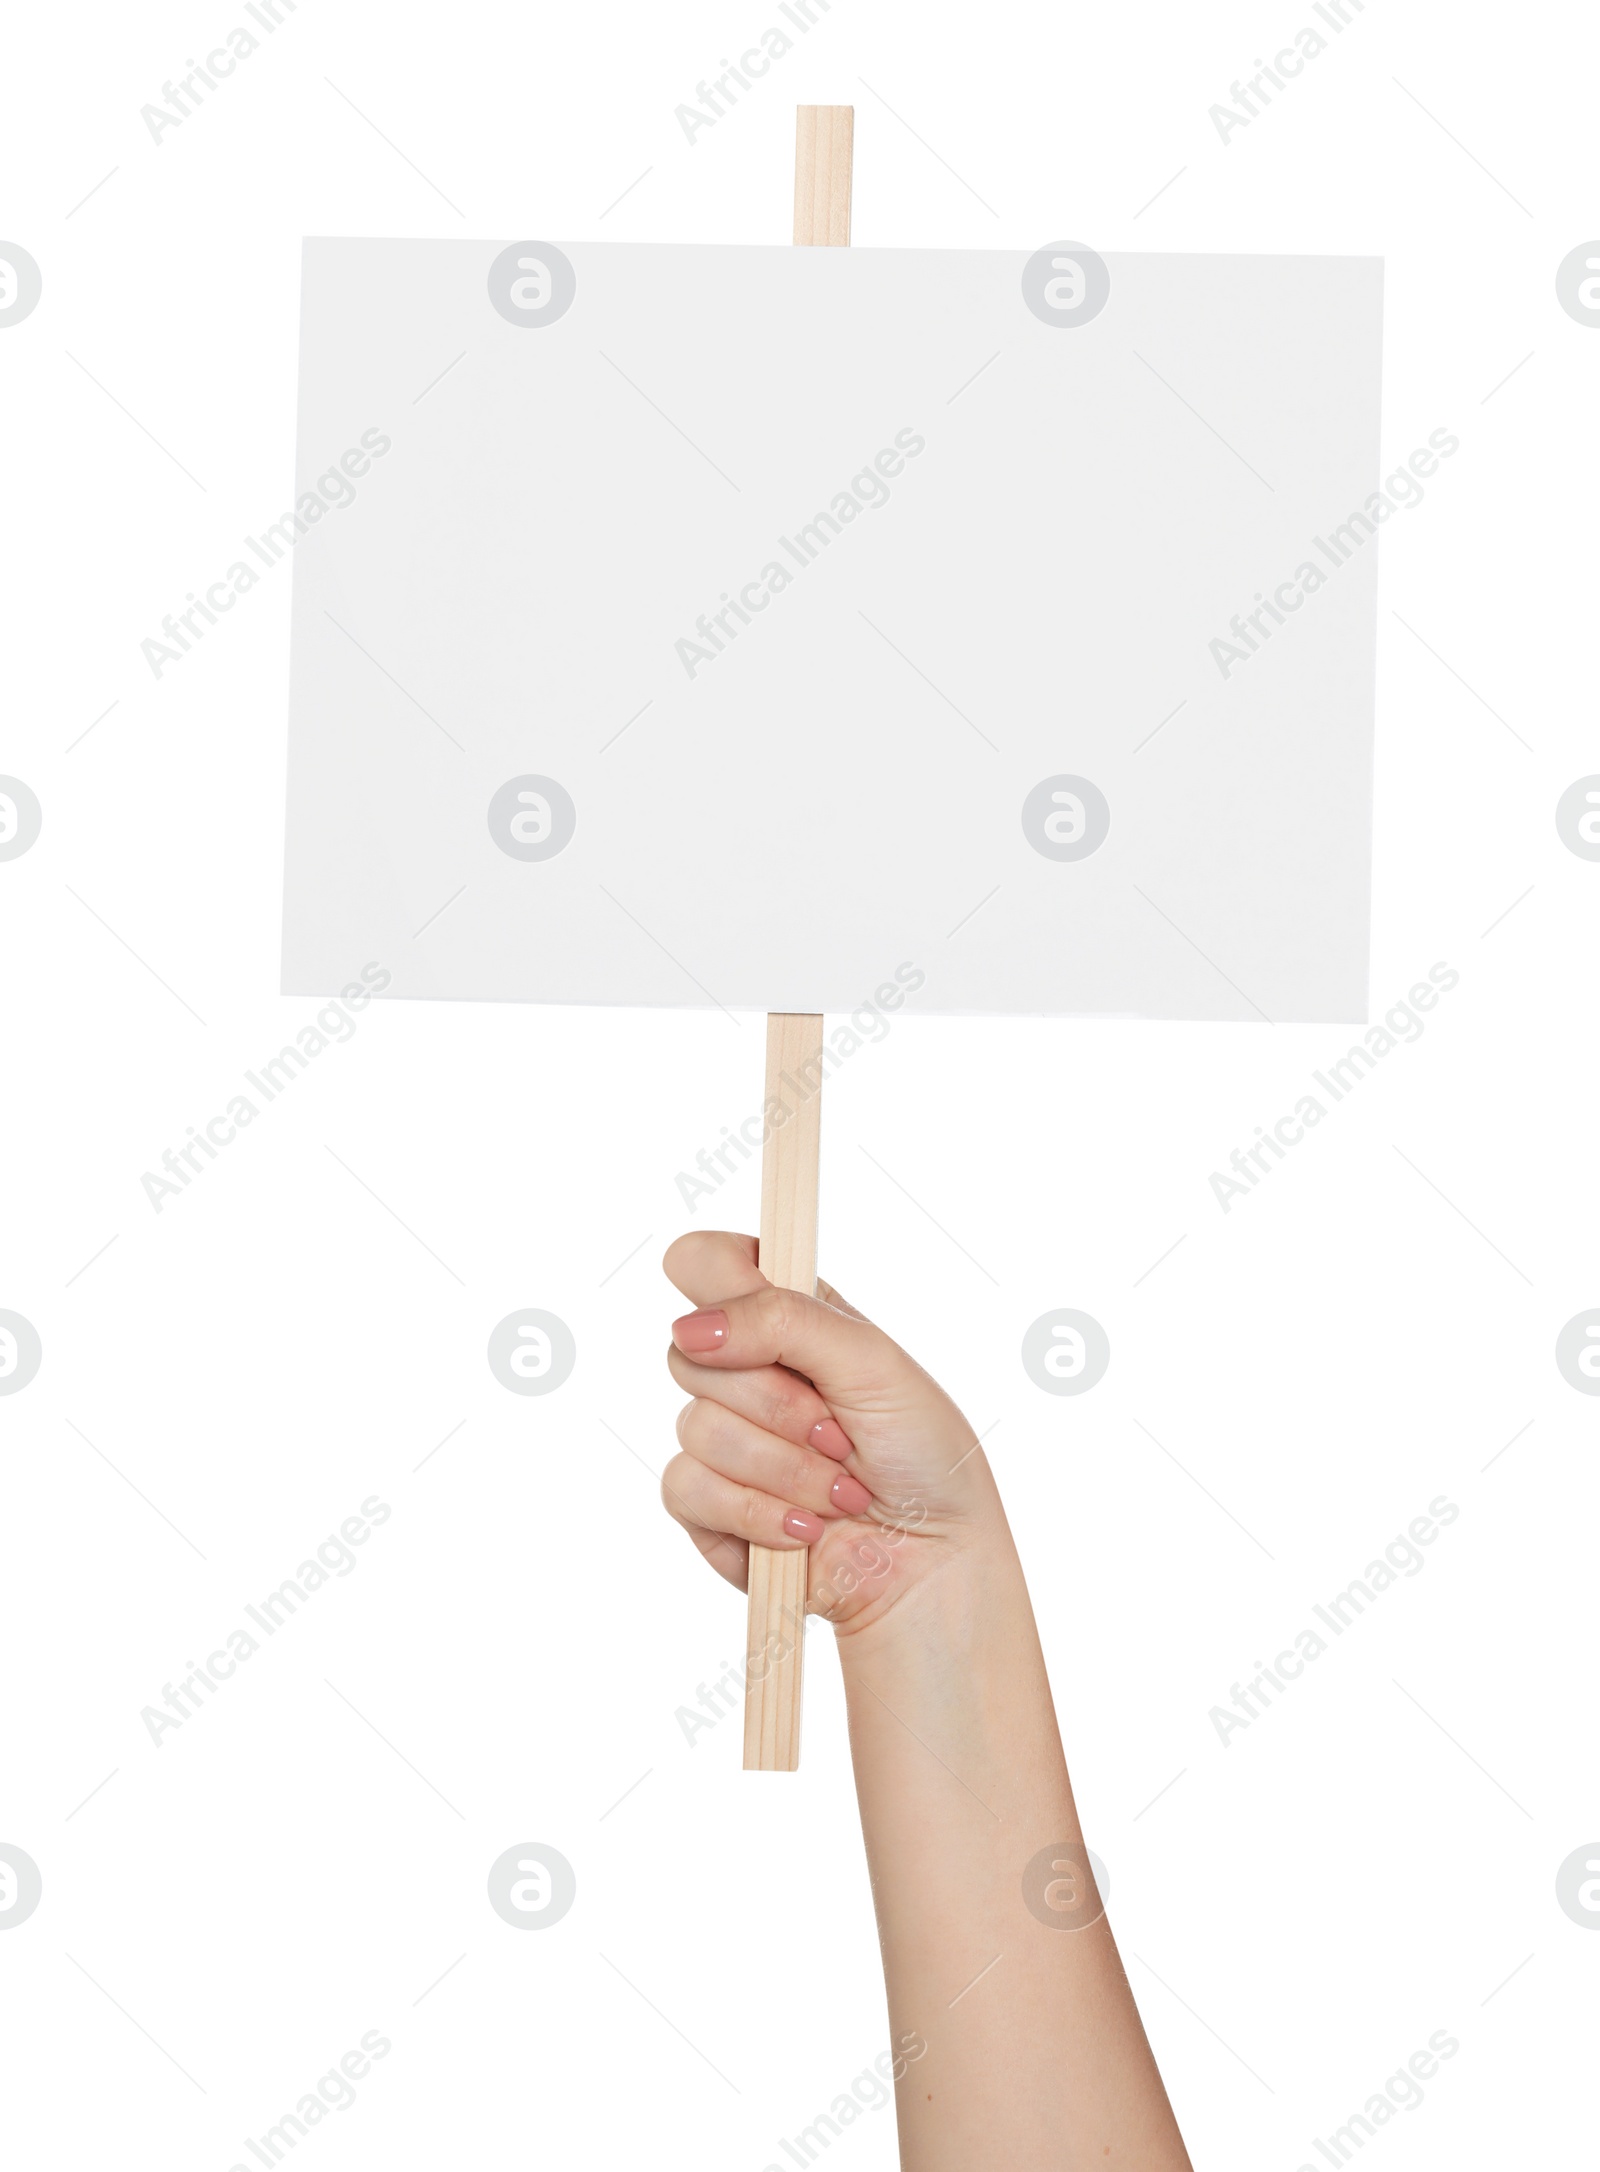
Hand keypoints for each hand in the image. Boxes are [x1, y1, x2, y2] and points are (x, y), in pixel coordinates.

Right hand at [660, 1229, 1006, 1633]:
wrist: (933, 1561)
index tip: (763, 1325)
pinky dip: (759, 1513)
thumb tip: (692, 1328)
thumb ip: (784, 1321)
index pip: (705, 1261)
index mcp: (783, 1317)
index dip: (717, 1284)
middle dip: (778, 1404)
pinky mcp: (706, 1506)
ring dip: (786, 1469)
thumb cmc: (922, 1454)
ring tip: (841, 1489)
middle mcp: (745, 1370)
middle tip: (839, 1431)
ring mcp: (721, 1438)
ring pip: (696, 1428)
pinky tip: (807, 1528)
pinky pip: (688, 1489)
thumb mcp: (872, 1363)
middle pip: (688, 1351)